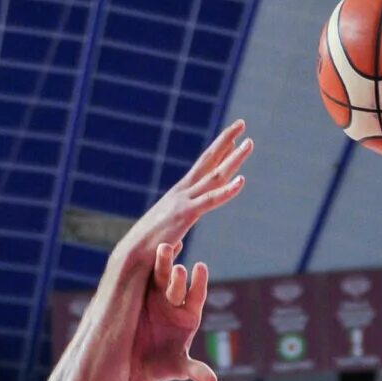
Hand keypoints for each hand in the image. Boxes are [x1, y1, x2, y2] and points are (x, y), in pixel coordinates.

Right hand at [115, 119, 251, 264]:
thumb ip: (173, 236)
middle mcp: (181, 192)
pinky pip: (211, 200)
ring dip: (234, 158)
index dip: (218, 153)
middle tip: (241, 123)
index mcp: (179, 196)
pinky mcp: (185, 215)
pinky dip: (227, 191)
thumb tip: (176, 243)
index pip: (202, 169)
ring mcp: (183, 201)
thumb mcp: (164, 239)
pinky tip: (242, 181)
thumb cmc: (145, 251)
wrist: (131, 256)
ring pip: (215, 176)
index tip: (232, 140)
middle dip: (226, 141)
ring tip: (250, 142)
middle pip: (209, 162)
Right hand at [130, 238, 217, 380]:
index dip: (199, 282)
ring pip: (160, 275)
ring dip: (162, 262)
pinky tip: (147, 243)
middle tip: (178, 267)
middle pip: (178, 285)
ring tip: (164, 248)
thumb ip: (194, 371)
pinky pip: (142, 274)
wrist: (137, 362)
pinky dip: (145, 261)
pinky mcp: (138, 292)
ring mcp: (157, 294)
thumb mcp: (177, 368)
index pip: (196, 296)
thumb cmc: (162, 365)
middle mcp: (175, 301)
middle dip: (177, 276)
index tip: (201, 267)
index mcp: (188, 316)